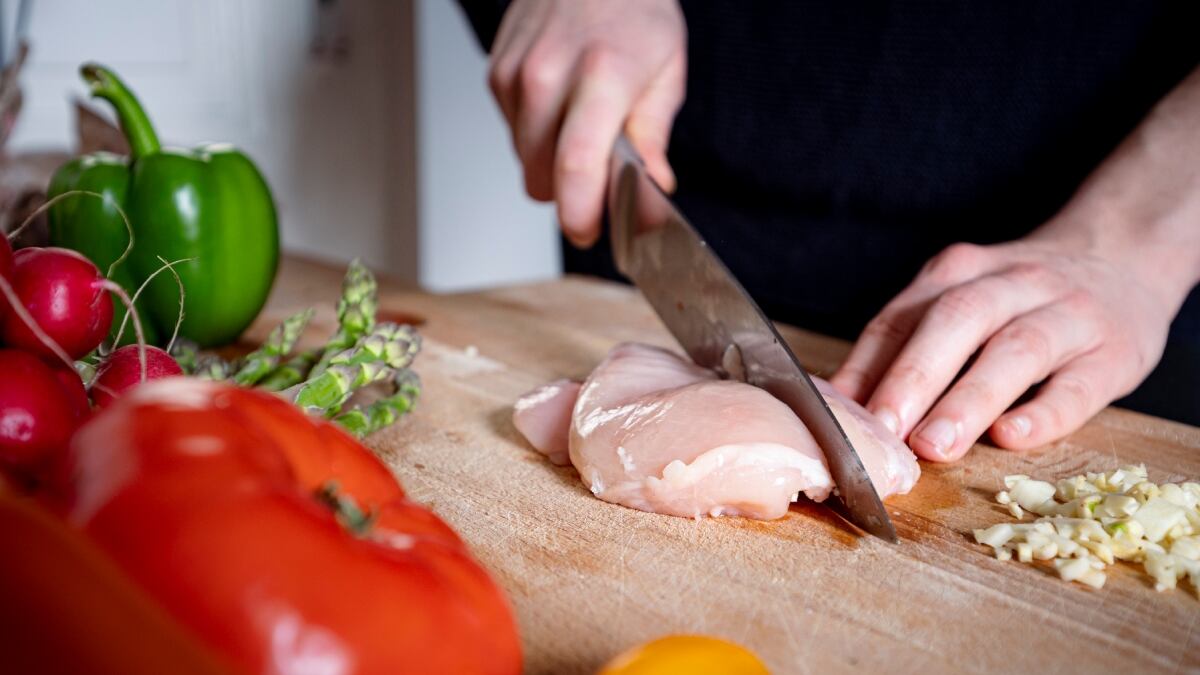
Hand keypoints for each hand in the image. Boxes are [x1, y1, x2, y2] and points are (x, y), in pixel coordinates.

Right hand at [487, 0, 685, 246]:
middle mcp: (549, 74)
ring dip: (554, 168)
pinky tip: (560, 108)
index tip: (591, 233)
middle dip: (573, 197)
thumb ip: (652, 137)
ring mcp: (515, 75)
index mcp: (602, 73)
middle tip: (601, 186)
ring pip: (526, 163)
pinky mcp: (496, 77)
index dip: (581, 213)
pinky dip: (538, 139)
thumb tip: (652, 192)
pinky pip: (514, 137)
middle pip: (544, 177)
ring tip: (583, 130)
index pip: (577, 164)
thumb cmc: (634, 14)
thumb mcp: (666, 72)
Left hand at [830, 234, 1178, 461]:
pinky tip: (1011, 437)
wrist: (1125, 256)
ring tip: (934, 445)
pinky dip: (1044, 412)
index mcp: (958, 273)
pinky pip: (1079, 384)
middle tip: (883, 432)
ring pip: (1016, 351)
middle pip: (956, 322)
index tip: (836, 415)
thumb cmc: (1018, 299)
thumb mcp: (958, 302)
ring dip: (969, 400)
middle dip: (913, 378)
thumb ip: (902, 346)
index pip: (903, 317)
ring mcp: (1068, 314)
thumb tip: (840, 404)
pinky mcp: (1114, 353)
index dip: (866, 367)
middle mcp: (1012, 284)